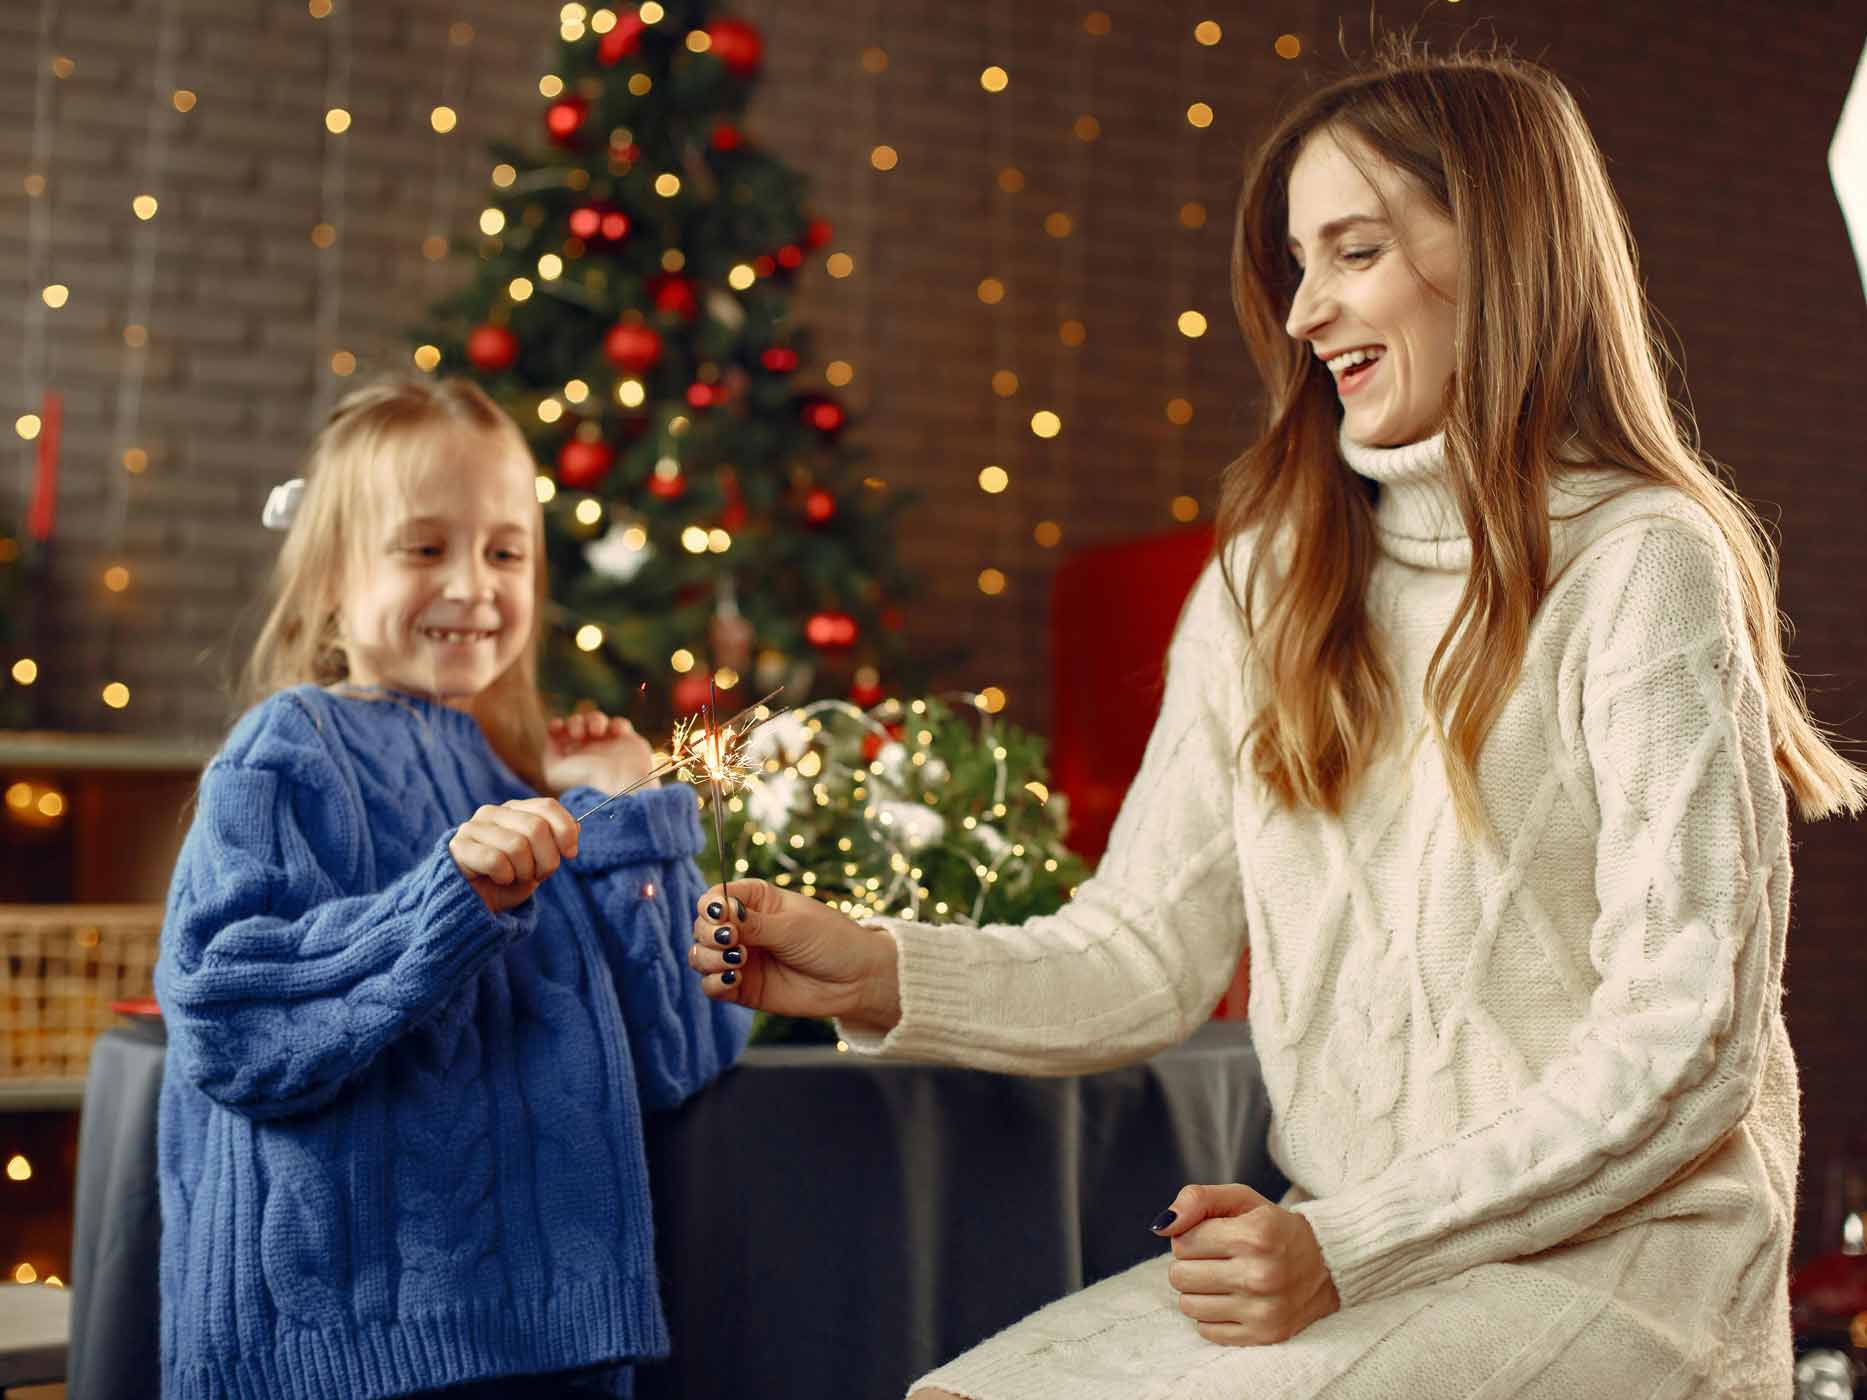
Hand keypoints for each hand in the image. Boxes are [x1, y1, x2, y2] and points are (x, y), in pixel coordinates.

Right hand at [448, 797, 578, 913]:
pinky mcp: (459, 847)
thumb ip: (556, 841)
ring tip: (516, 877)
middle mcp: (493, 813)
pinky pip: (495, 860)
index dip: (565, 831)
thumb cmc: (510, 880)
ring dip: (525, 871)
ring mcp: (473, 827)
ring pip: (517, 845)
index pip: (547, 806)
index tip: (570, 854)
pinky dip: (505, 876)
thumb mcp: (540, 860)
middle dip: (547, 859)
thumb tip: (577, 826)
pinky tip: (498, 880)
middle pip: (536, 828)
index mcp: (515, 810)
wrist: (476, 904)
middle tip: (539, 875)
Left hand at [543, 709, 656, 795]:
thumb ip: (549, 752)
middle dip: (576, 722)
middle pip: (578, 722)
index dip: (556, 726)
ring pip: (597, 719)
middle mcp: (588, 751)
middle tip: (578, 734)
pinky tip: (615, 733)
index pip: (560, 735)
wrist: (618, 786)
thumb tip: (553, 737)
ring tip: (596, 731)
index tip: (557, 726)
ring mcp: (609, 745)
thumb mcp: (554, 772)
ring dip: (595, 719)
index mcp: (571, 758)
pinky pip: (620, 724)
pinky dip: (616, 724)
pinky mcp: (628, 742)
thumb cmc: (584, 780)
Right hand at [688, 878, 900, 1029]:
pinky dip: (713, 982)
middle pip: (702, 926)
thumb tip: (717, 911)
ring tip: (737, 961)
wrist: (855, 980)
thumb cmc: (831, 941)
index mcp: (755, 900)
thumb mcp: (793, 926)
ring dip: (708, 958)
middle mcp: (742, 927)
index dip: (710, 907)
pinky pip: (710, 986)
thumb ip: (753, 923)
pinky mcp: (741, 987)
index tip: (723, 917)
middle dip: (709, 934)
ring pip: (700, 956)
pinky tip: (734, 979)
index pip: (715, 897)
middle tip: (733, 941)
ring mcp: (740, 958)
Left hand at [1156, 1183, 1339, 1345]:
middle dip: (1190, 1264)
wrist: (1326, 1264)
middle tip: (1214, 1258)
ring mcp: (1263, 1310)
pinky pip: (1206, 1330)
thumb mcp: (1240, 1199)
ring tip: (1222, 1279)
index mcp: (1254, 1236)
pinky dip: (1212, 1315)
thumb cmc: (1273, 1228)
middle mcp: (1259, 1275)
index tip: (1212, 1236)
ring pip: (1188, 1305)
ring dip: (1198, 1291)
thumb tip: (1161, 1225)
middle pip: (1180, 1275)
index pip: (1182, 1242)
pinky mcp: (1264, 1335)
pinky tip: (1233, 1300)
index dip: (1190, 1236)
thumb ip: (1196, 1200)